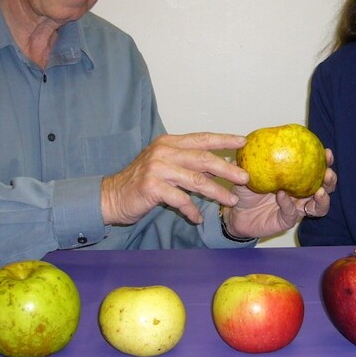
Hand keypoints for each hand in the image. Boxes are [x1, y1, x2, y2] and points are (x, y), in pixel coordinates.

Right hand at [101, 133, 248, 225]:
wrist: (111, 196)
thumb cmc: (142, 182)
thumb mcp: (166, 165)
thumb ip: (188, 162)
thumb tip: (221, 163)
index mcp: (169, 142)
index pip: (202, 138)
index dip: (224, 139)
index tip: (243, 141)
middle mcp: (164, 151)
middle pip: (203, 159)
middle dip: (227, 169)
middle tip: (244, 178)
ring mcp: (157, 168)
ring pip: (195, 180)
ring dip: (216, 192)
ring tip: (231, 201)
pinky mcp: (152, 187)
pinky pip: (180, 199)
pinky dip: (191, 210)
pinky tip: (198, 218)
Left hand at [223, 149, 335, 238]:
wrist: (234, 213)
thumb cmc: (245, 190)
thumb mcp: (249, 170)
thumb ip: (253, 157)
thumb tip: (250, 139)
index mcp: (296, 179)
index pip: (316, 169)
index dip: (325, 161)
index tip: (327, 152)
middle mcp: (300, 194)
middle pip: (325, 188)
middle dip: (330, 180)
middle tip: (328, 173)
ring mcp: (295, 208)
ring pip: (318, 207)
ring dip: (323, 199)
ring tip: (320, 192)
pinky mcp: (286, 221)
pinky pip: (291, 213)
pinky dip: (288, 204)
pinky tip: (282, 195)